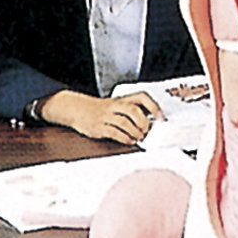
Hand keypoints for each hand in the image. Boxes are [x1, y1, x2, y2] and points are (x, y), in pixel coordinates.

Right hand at [39, 89, 162, 144]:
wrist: (77, 109)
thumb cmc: (101, 109)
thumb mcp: (116, 105)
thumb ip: (131, 111)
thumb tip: (151, 121)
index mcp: (121, 99)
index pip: (141, 97)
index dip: (153, 105)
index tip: (160, 115)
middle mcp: (114, 106)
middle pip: (133, 110)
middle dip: (143, 122)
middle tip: (146, 130)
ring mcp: (106, 116)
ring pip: (124, 123)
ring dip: (135, 132)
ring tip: (138, 137)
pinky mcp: (99, 127)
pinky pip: (114, 133)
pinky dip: (125, 138)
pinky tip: (129, 141)